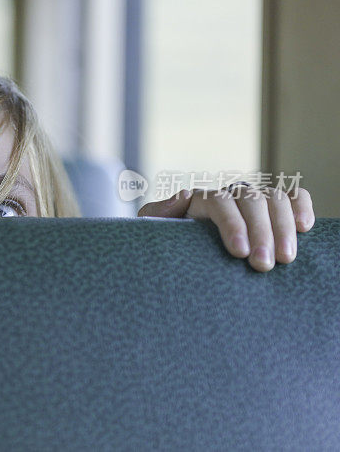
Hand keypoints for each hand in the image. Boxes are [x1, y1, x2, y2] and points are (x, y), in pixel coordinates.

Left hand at [138, 185, 314, 271]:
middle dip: (261, 232)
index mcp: (201, 199)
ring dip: (283, 227)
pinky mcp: (273, 210)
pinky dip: (302, 207)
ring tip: (286, 258)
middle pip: (252, 201)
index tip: (239, 253)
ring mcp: (254, 200)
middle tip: (264, 265)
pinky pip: (293, 197)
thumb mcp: (154, 230)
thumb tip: (184, 196)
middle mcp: (230, 195)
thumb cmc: (170, 244)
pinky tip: (305, 227)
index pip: (220, 203)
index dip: (233, 225)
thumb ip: (159, 213)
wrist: (183, 254)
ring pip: (275, 199)